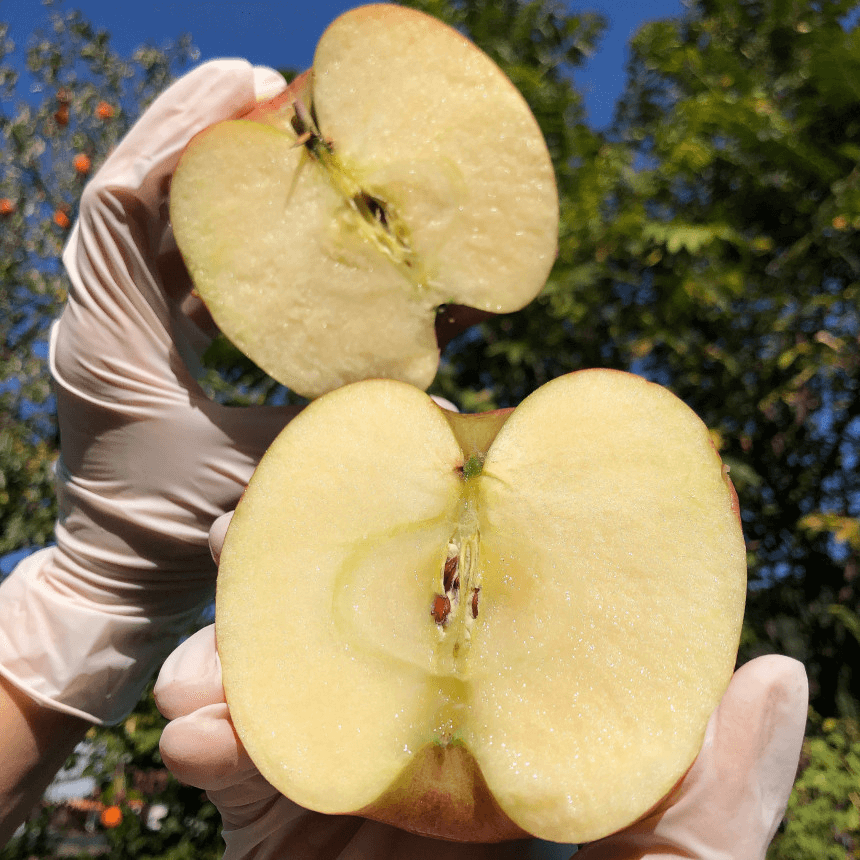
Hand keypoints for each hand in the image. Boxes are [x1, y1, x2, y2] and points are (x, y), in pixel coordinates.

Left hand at [0, 60, 299, 724]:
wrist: (113, 582)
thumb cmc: (168, 540)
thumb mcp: (257, 480)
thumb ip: (339, 434)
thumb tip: (442, 412)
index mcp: (113, 344)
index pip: (122, 208)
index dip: (178, 139)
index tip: (244, 95)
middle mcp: (99, 323)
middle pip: (131, 195)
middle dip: (194, 136)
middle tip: (266, 94)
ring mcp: (111, 330)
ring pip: (145, 226)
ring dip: (201, 178)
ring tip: (264, 139)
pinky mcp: (134, 344)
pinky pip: (164, 267)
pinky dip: (209, 234)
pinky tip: (259, 225)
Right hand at [156, 518, 806, 859]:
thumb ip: (717, 797)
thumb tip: (777, 667)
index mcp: (512, 720)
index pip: (472, 603)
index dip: (436, 529)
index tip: (409, 466)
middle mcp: (427, 730)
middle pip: (359, 619)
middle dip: (301, 568)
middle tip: (253, 529)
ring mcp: (349, 775)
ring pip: (281, 680)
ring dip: (231, 658)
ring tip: (200, 673)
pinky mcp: (279, 830)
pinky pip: (233, 769)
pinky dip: (205, 742)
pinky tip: (185, 735)